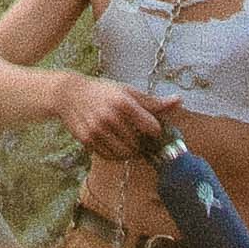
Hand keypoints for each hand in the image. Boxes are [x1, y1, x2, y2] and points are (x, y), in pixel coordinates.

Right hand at [59, 72, 173, 159]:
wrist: (69, 94)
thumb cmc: (103, 91)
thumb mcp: (127, 91)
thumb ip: (154, 102)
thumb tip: (179, 101)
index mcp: (123, 101)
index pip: (152, 127)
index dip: (154, 130)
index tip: (151, 128)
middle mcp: (110, 116)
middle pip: (138, 143)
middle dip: (141, 142)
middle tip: (137, 135)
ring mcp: (97, 129)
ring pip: (124, 153)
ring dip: (130, 151)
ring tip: (127, 140)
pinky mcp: (87, 140)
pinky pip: (109, 156)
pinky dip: (115, 154)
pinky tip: (114, 143)